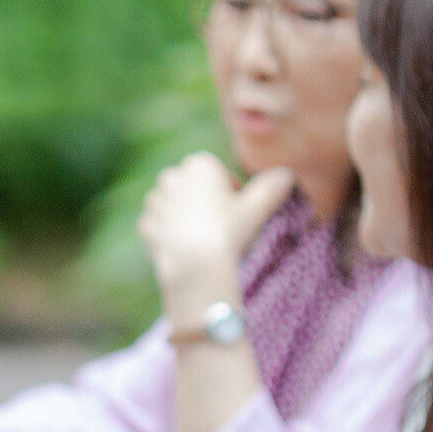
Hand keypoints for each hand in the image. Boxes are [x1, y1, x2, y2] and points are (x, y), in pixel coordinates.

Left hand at [139, 155, 295, 311]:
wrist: (195, 267)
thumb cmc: (228, 232)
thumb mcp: (257, 209)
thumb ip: (272, 189)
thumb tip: (286, 175)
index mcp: (200, 164)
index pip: (218, 172)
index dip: (231, 191)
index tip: (239, 210)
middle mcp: (172, 176)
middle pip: (194, 186)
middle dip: (205, 200)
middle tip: (222, 225)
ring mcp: (156, 201)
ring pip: (174, 204)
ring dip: (186, 215)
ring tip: (205, 238)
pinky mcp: (146, 225)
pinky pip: (160, 225)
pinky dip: (171, 233)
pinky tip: (186, 247)